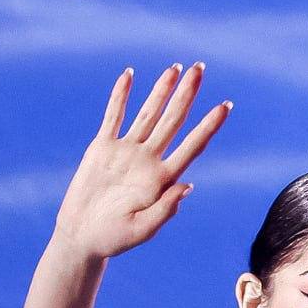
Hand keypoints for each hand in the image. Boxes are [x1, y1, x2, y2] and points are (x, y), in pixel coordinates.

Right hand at [54, 62, 231, 260]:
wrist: (82, 236)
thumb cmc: (113, 239)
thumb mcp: (142, 229)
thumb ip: (165, 209)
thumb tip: (187, 186)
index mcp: (162, 179)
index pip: (192, 146)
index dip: (209, 126)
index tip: (225, 106)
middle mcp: (148, 161)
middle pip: (173, 121)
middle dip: (187, 95)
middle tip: (201, 68)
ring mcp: (126, 151)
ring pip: (148, 113)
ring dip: (162, 90)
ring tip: (176, 68)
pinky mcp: (103, 147)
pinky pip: (114, 115)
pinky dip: (121, 95)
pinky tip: (130, 75)